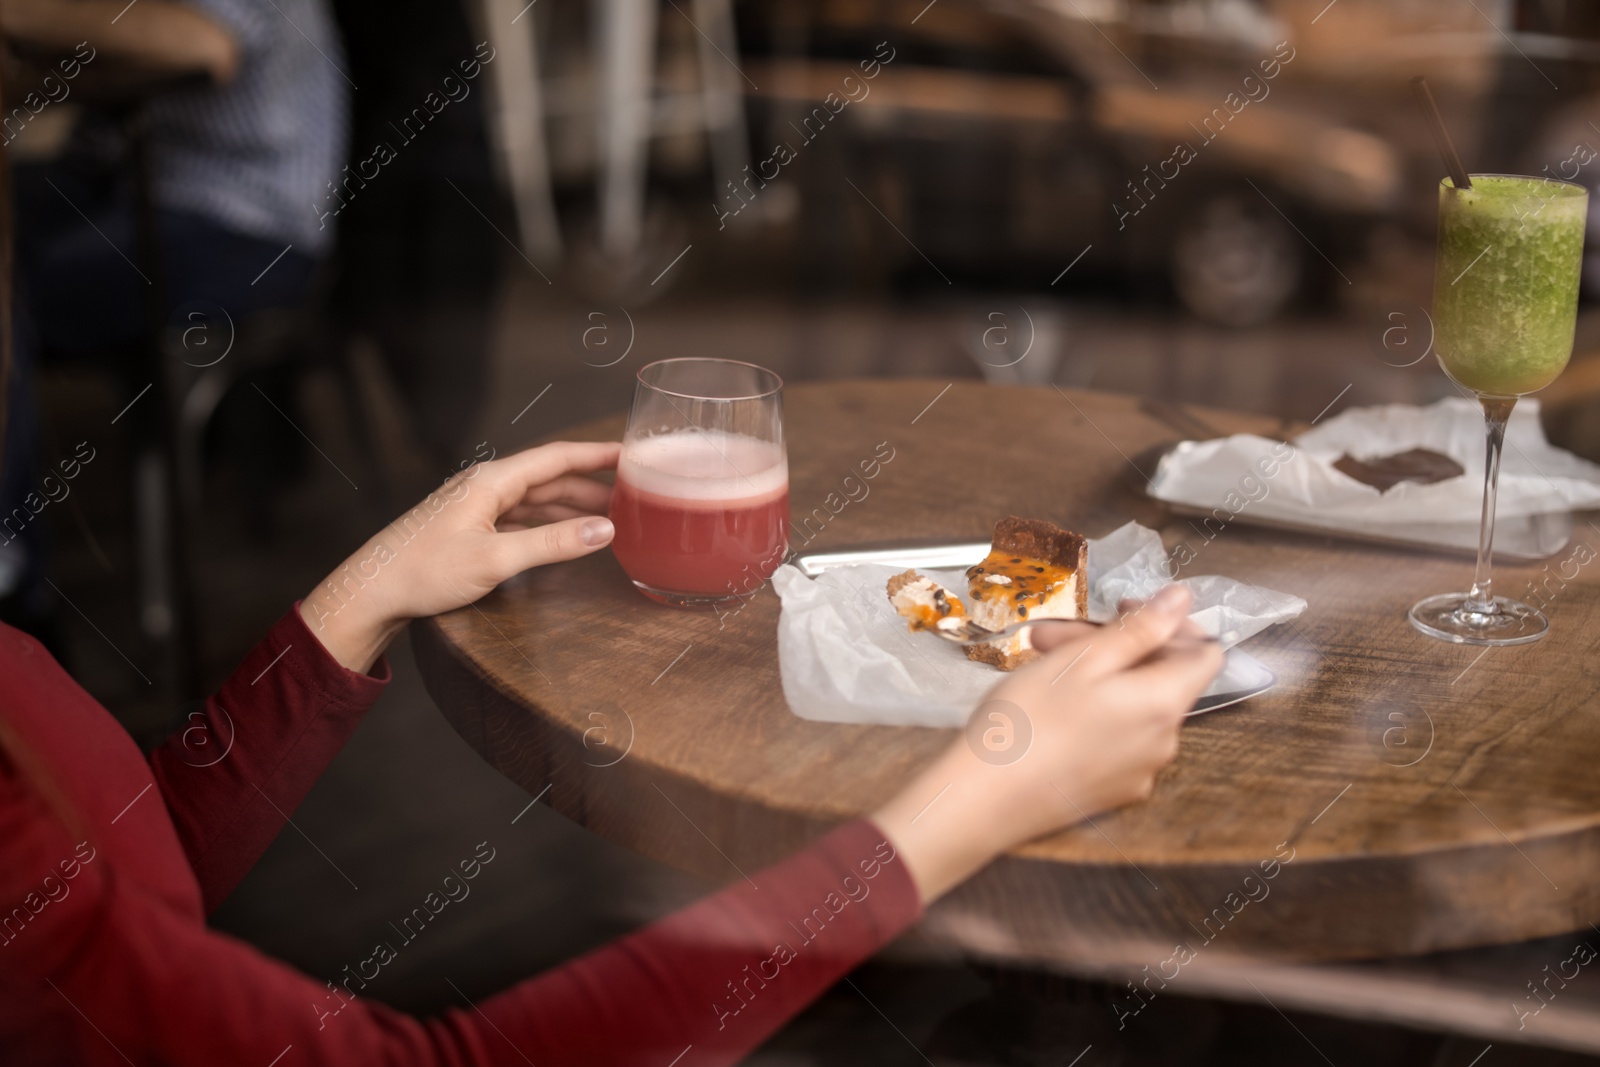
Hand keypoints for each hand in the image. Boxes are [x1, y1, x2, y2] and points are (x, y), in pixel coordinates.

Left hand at [299, 441, 621, 672]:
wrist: (373, 592)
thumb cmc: (424, 572)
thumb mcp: (496, 559)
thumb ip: (553, 543)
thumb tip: (604, 530)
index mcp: (491, 481)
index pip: (556, 458)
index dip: (596, 455)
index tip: (630, 453)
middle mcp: (486, 486)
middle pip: (549, 478)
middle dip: (591, 484)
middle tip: (632, 493)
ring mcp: (477, 506)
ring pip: (536, 499)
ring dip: (572, 505)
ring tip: (609, 516)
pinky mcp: (471, 527)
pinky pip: (521, 518)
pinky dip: (548, 523)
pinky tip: (566, 535)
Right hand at [871, 584, 1223, 903]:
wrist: (984, 799)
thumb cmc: (1027, 722)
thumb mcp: (1082, 659)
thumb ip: (1141, 629)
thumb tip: (1183, 601)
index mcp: (1164, 704)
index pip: (1205, 654)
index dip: (1172, 625)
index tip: (1123, 610)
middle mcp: (1164, 743)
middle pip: (1159, 678)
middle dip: (1112, 646)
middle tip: (1050, 635)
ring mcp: (1139, 772)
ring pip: (1132, 706)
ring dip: (1094, 677)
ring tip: (1036, 665)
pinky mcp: (1112, 791)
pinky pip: (1117, 738)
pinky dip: (1092, 713)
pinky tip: (1047, 707)